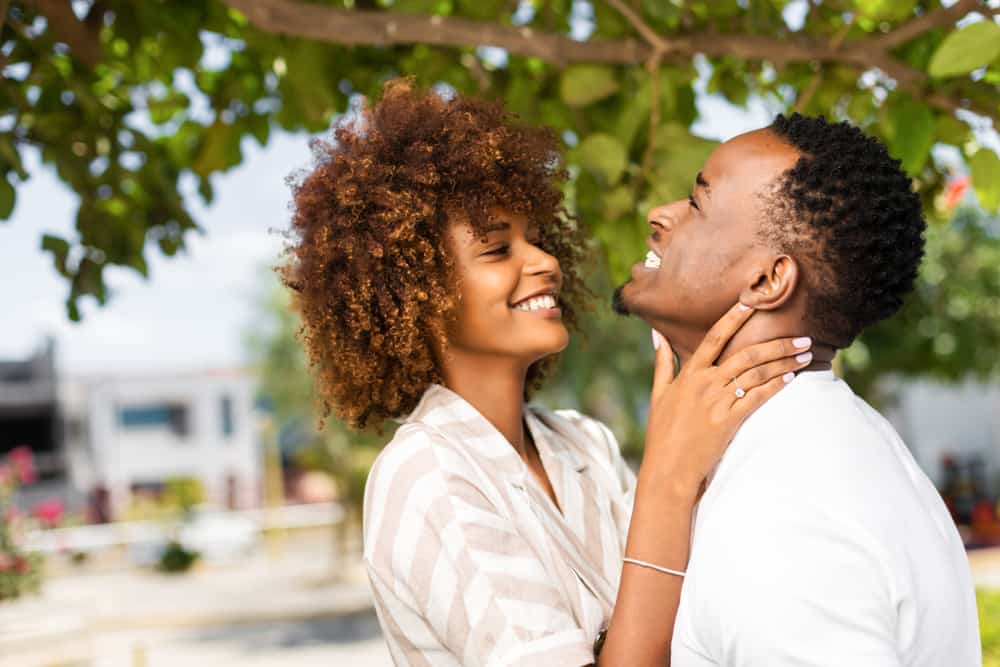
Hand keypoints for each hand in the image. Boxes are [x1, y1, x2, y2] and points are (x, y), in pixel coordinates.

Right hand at [640, 303, 812, 501]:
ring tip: (804, 357)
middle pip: (746, 354)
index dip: (734, 318)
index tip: (753, 303)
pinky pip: (757, 398)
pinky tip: (790, 379)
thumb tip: (657, 333)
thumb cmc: (662, 432)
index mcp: (689, 373)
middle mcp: (704, 383)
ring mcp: (717, 402)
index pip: (714, 337)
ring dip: (784, 363)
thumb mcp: (660, 393)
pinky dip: (775, 387)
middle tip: (803, 338)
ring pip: (756, 374)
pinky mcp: (729, 421)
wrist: (668, 468)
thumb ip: (662, 361)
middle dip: (777, 344)